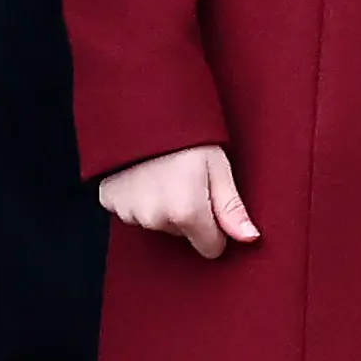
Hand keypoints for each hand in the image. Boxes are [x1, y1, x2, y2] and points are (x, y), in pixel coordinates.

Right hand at [97, 144, 258, 258]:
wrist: (143, 113)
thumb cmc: (188, 137)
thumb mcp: (219, 167)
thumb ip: (232, 208)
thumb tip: (249, 238)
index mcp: (186, 212)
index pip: (210, 246)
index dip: (218, 229)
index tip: (216, 205)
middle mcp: (155, 219)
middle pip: (184, 234)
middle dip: (190, 213)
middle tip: (190, 180)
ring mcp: (129, 213)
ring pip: (159, 223)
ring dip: (165, 206)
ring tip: (168, 174)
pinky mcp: (111, 204)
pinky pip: (134, 212)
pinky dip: (142, 199)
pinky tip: (146, 176)